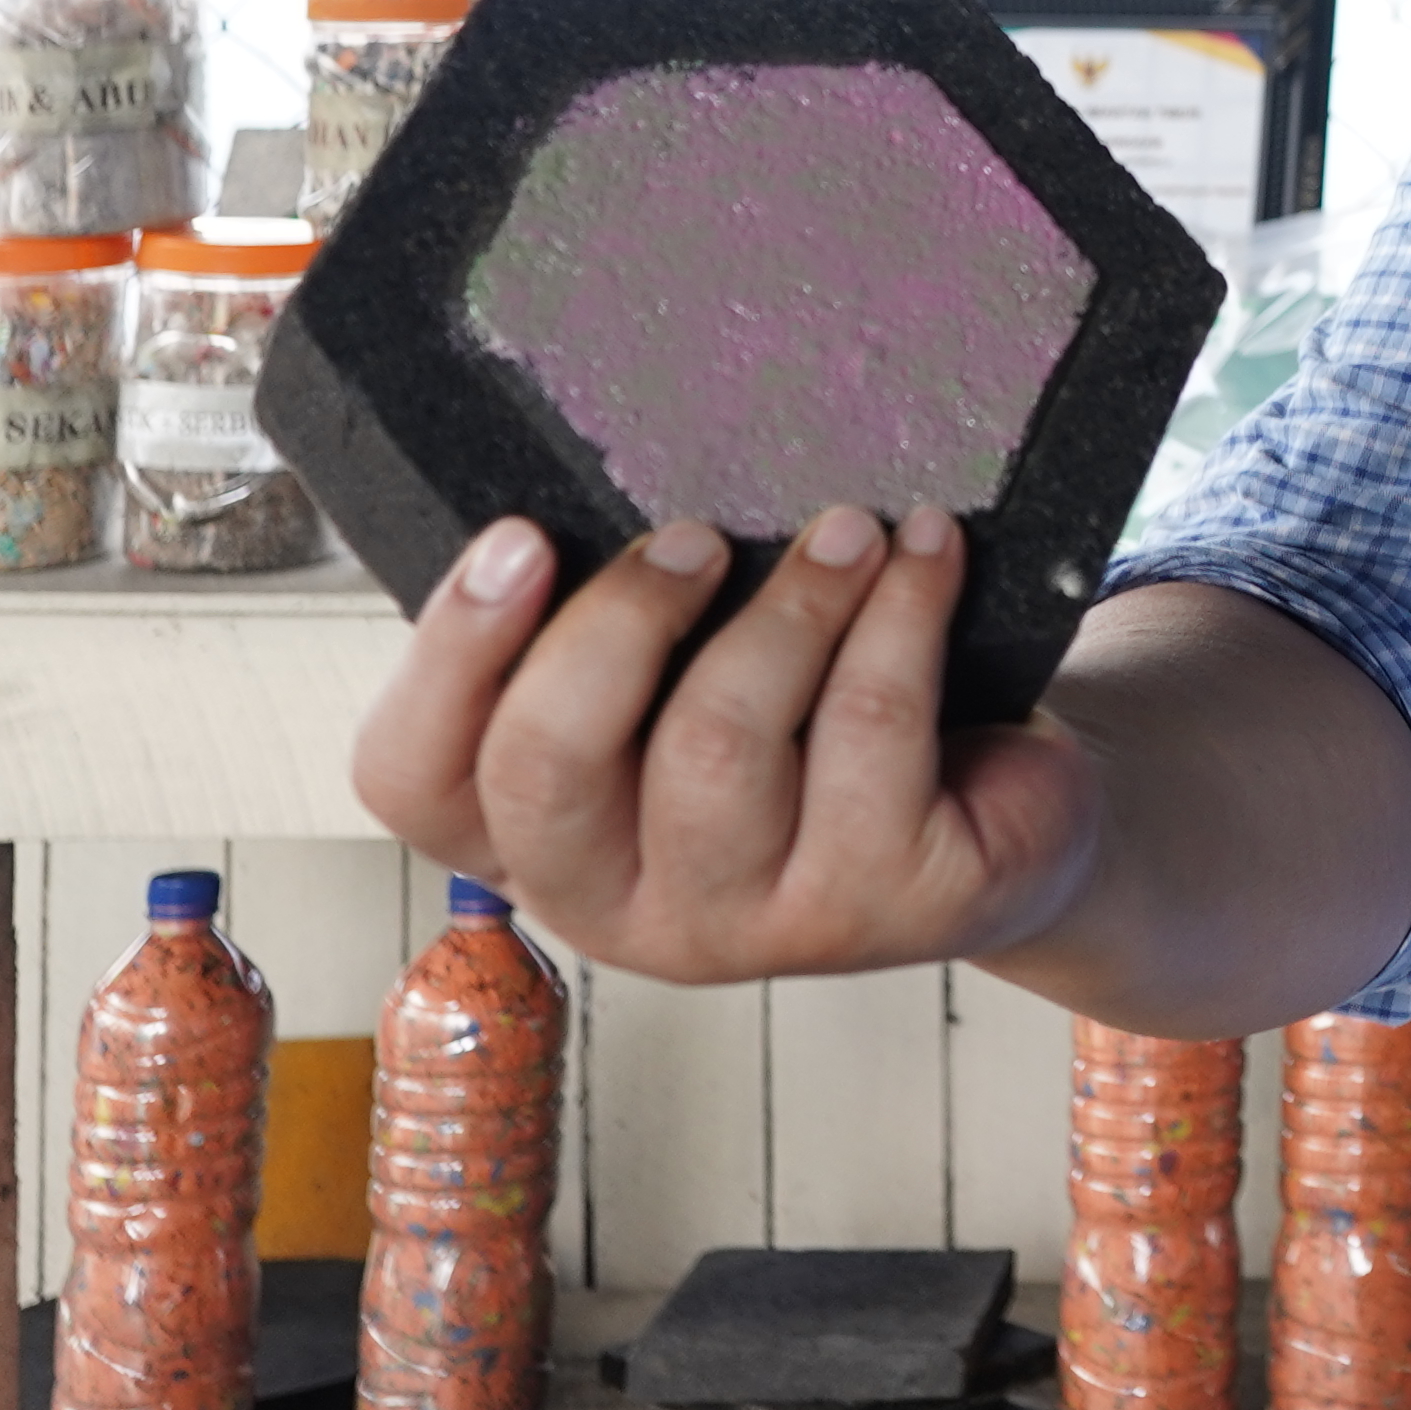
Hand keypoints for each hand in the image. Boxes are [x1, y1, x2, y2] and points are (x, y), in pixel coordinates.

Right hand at [350, 507, 1105, 986]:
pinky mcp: (879, 907)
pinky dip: (901, 614)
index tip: (520, 535)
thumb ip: (614, 627)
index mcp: (526, 838)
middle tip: (697, 535)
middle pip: (546, 762)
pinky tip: (926, 554)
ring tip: (850, 530)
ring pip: (718, 739)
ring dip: (790, 603)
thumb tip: (590, 483)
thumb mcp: (684, 682)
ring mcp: (743, 926)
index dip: (447, 654)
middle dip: (620, 619)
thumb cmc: (809, 733)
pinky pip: (867, 730)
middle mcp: (611, 905)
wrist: (999, 832)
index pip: (411, 775)